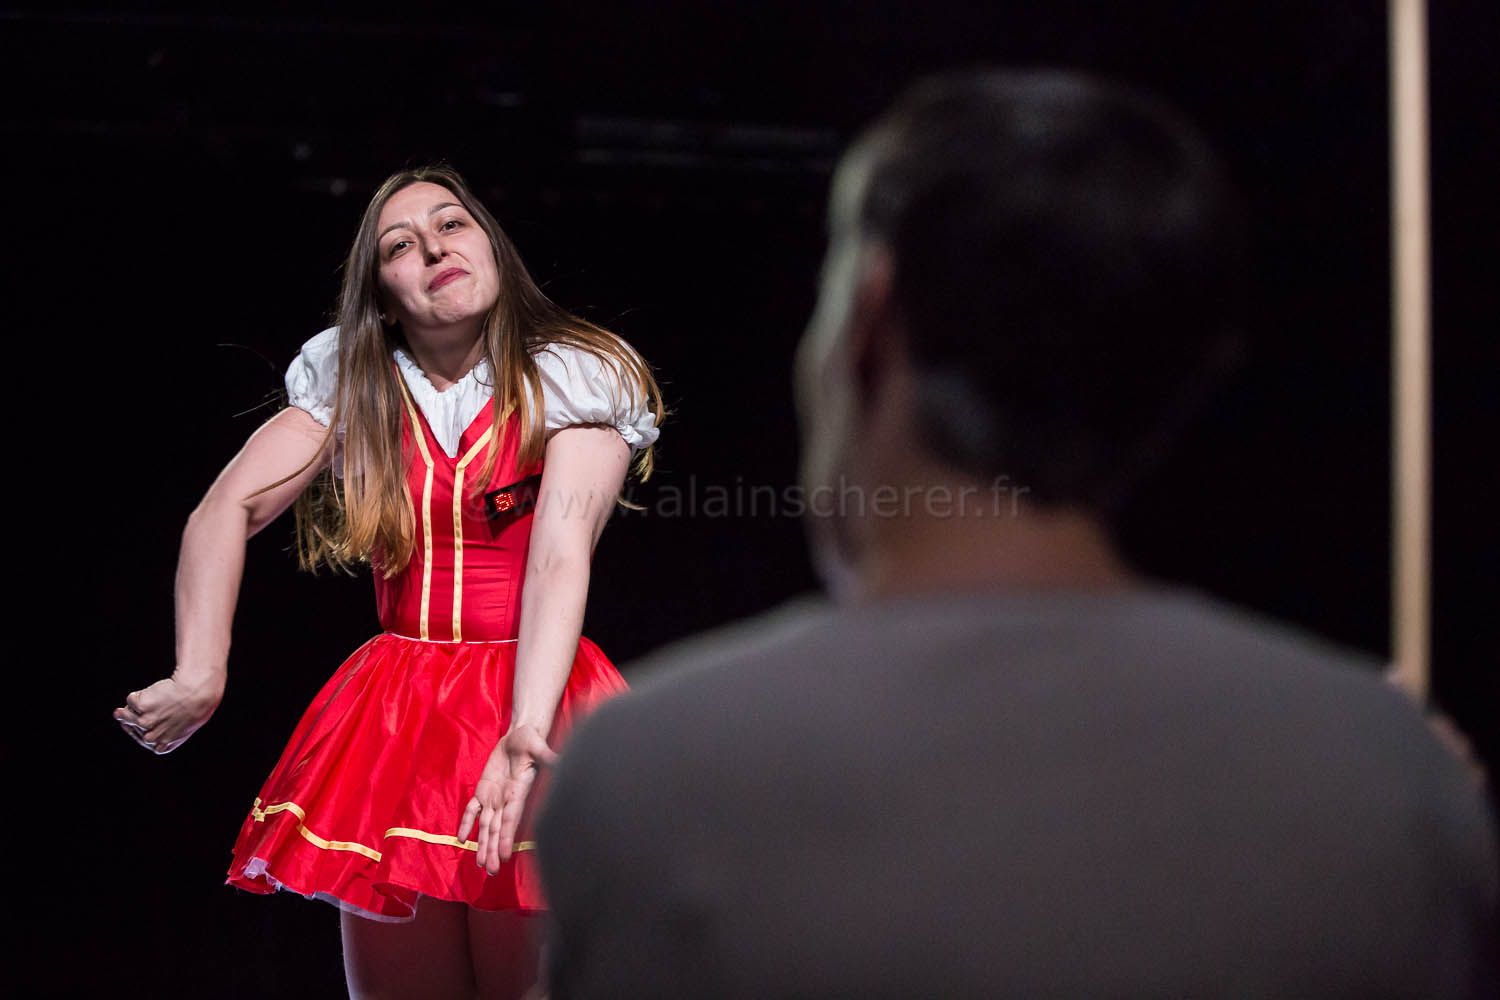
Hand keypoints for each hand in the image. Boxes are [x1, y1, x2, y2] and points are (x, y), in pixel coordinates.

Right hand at [113, 670, 223, 754]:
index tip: (146, 724)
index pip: (144, 741)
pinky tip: (150, 692)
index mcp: (162, 746)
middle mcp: (150, 738)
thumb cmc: (196, 708)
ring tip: (122, 710)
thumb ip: (167, 732)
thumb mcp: (184, 727)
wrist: (198, 694)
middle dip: (130, 720)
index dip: (142, 731)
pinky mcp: (140, 706)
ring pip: (124, 715)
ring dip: (123, 711)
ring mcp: (144, 722)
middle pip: (131, 728)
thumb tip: (146, 728)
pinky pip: (132, 699)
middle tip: (132, 714)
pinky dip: (139, 695)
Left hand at [458, 723, 559, 874]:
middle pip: (497, 829)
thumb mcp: (538, 746)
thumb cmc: (531, 740)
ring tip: (480, 864)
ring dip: (483, 844)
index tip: (504, 856)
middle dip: (493, 849)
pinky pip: (473, 809)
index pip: (510, 819)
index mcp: (518, 792)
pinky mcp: (483, 790)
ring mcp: (493, 797)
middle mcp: (505, 800)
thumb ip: (547, 756)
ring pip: (485, 825)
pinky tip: (462, 838)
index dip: (506, 838)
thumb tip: (561, 761)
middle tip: (491, 871)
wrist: (521, 735)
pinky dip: (467, 823)